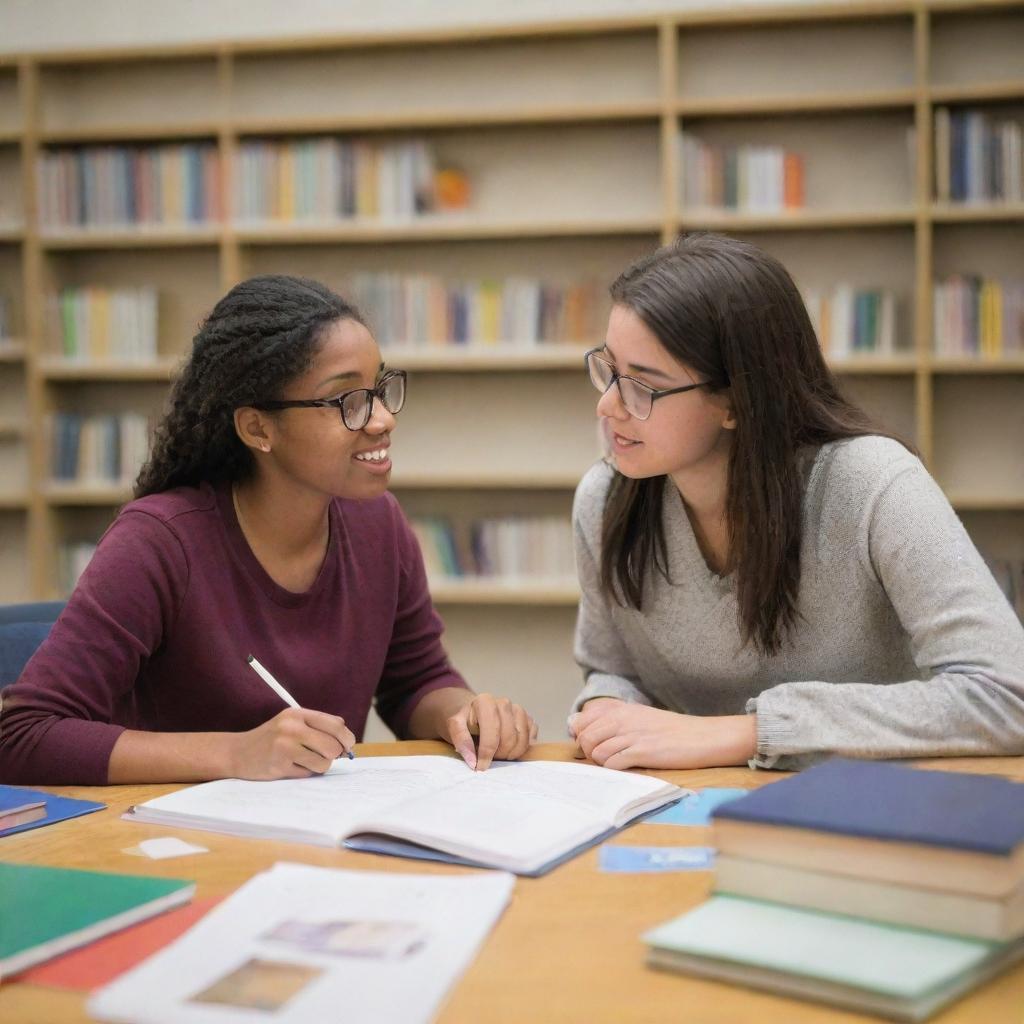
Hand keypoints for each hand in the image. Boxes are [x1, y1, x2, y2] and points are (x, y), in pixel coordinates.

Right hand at [228, 708, 355, 779]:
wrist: (238, 752)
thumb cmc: (271, 739)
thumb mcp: (292, 723)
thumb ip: (317, 726)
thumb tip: (347, 737)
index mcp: (297, 714)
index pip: (335, 724)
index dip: (347, 738)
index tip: (348, 746)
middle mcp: (291, 727)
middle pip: (333, 745)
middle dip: (335, 755)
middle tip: (329, 757)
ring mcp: (284, 746)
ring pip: (324, 762)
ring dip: (320, 766)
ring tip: (307, 762)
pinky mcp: (279, 765)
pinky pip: (308, 773)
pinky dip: (305, 773)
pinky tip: (292, 767)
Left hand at [446, 693, 537, 770]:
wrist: (475, 714)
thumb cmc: (465, 722)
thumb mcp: (454, 727)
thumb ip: (460, 739)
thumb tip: (473, 760)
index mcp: (485, 701)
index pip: (491, 732)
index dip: (487, 752)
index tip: (480, 767)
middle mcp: (504, 703)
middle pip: (509, 737)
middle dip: (499, 754)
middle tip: (490, 760)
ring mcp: (518, 710)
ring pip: (522, 739)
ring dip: (511, 753)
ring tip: (499, 756)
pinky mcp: (528, 718)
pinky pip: (531, 738)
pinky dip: (522, 748)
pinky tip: (510, 749)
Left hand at [570, 701, 755, 770]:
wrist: (704, 737)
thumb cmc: (672, 731)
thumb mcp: (640, 717)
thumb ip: (613, 720)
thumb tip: (583, 729)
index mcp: (620, 709)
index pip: (580, 720)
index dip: (582, 736)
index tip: (595, 745)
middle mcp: (622, 719)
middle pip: (584, 738)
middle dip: (589, 753)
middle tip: (606, 759)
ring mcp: (632, 735)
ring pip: (595, 752)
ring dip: (603, 763)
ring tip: (620, 763)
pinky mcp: (642, 752)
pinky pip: (612, 764)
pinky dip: (615, 770)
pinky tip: (628, 768)